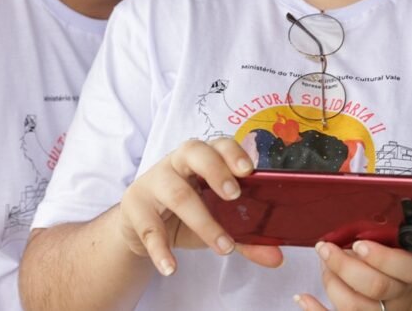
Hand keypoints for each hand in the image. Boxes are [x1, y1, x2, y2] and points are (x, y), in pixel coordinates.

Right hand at [117, 137, 283, 275]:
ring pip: (176, 193)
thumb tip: (276, 257)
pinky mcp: (135, 206)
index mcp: (203, 158)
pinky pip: (149, 227)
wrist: (142, 226)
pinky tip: (171, 267)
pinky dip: (161, 250)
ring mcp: (153, 181)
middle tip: (235, 195)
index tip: (249, 171)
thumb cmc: (187, 213)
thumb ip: (246, 237)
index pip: (219, 144)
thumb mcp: (217, 220)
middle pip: (194, 152)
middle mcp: (177, 162)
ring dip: (203, 222)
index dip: (233, 153)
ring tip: (223, 247)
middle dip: (216, 171)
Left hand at [293, 240, 411, 310]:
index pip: (407, 268)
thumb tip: (346, 228)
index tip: (359, 243)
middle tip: (327, 249)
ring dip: (331, 282)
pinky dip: (315, 310)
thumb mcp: (395, 245)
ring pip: (354, 306)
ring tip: (324, 265)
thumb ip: (380, 237)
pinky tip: (303, 297)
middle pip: (376, 287)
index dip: (381, 257)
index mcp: (410, 272)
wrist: (399, 288)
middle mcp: (398, 296)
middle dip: (345, 265)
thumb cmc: (392, 261)